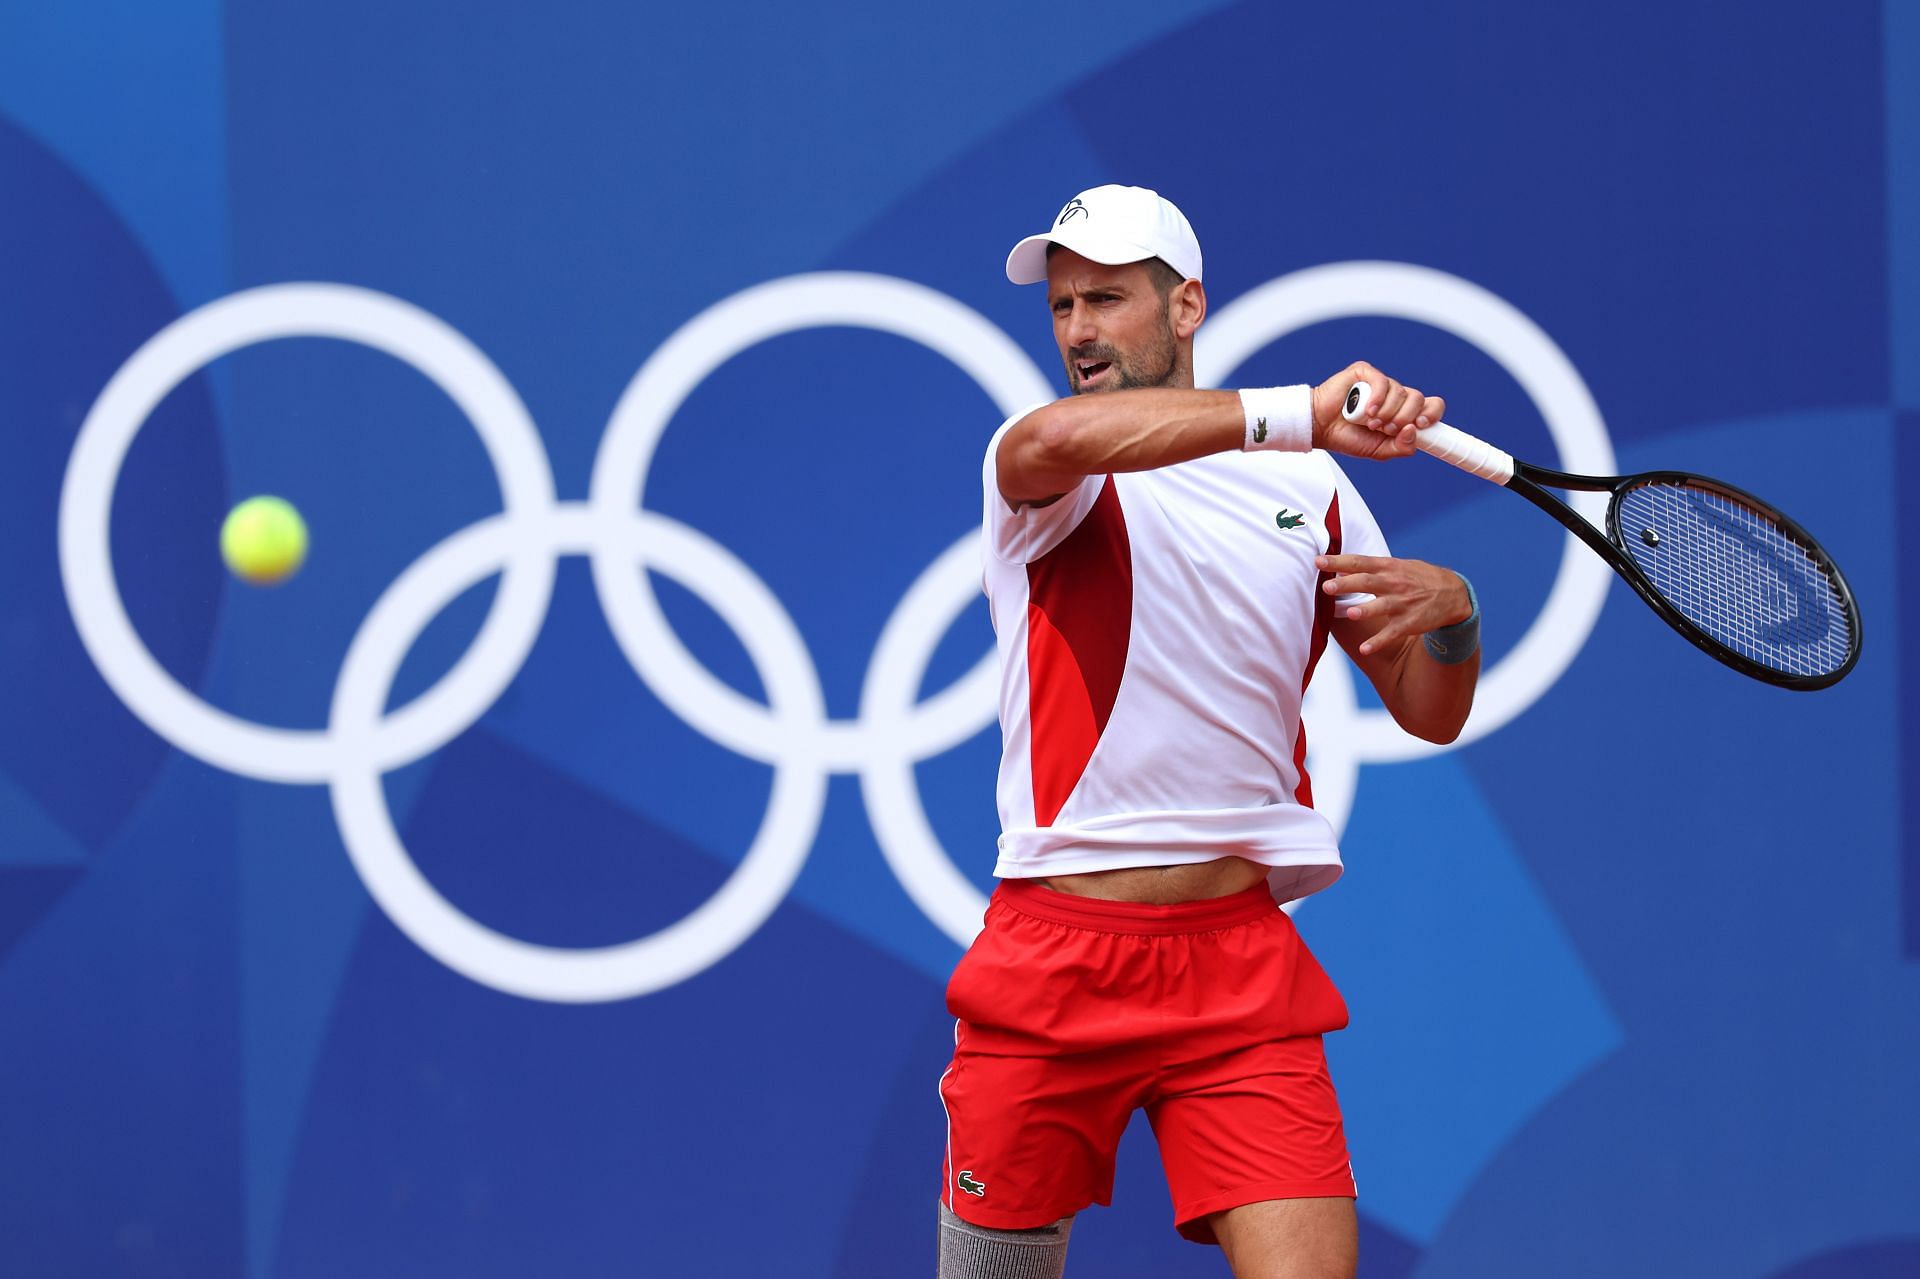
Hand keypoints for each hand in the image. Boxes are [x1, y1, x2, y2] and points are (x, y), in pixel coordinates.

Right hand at [1309, 361, 1444, 459]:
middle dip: (1404, 418)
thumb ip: (1401, 447)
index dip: (1432, 414)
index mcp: (1402, 413)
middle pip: (1418, 399)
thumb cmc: (1346, 437)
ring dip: (1387, 413)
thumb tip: (1414, 430)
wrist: (1320, 428)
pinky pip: (1383, 382)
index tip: (1422, 426)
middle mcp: (1394, 396)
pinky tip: (1367, 411)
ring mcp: (1381, 384)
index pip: (1431, 406)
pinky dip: (1378, 399)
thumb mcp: (1379, 451)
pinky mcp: (1366, 373)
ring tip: (1369, 422)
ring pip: (1401, 392)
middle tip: (1385, 429)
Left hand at [1316, 554, 1471, 655]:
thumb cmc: (1418, 577)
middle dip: (1347, 584)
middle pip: (1367, 582)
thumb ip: (1371, 567)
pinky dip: (1378, 642)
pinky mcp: (1409, 623)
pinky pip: (1391, 633)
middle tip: (1327, 586)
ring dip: (1366, 610)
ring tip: (1350, 613)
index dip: (1338, 561)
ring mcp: (1402, 604)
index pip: (1359, 562)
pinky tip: (1364, 650)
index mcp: (1388, 567)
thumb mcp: (1398, 566)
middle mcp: (1394, 584)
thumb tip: (1340, 566)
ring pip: (1381, 607)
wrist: (1454, 593)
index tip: (1318, 561)